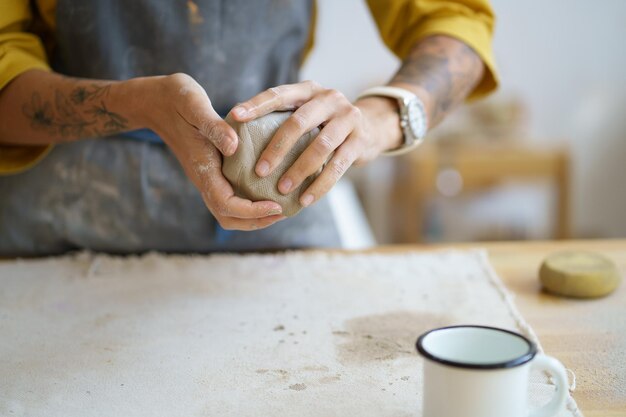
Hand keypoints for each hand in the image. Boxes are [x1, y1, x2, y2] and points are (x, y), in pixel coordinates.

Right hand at [138, 73, 284, 229]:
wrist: (155, 100)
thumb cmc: (177, 99)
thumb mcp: (195, 106)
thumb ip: (214, 127)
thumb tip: (234, 147)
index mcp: (202, 169)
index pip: (226, 205)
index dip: (252, 211)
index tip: (276, 205)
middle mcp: (204, 179)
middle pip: (228, 217)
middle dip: (256, 221)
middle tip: (283, 211)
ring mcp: (206, 177)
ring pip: (228, 211)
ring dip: (253, 216)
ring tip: (279, 208)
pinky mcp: (211, 172)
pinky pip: (230, 197)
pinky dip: (249, 202)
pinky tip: (268, 190)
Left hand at [229, 81, 402, 207]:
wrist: (372, 126)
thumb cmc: (325, 124)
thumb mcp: (308, 113)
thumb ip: (282, 119)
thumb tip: (237, 139)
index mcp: (309, 89)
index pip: (279, 94)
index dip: (256, 105)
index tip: (234, 117)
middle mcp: (329, 99)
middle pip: (299, 122)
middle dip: (277, 148)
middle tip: (259, 171)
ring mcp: (348, 118)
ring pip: (320, 146)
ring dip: (299, 170)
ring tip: (281, 189)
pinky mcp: (360, 140)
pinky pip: (338, 166)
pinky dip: (320, 185)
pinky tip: (305, 200)